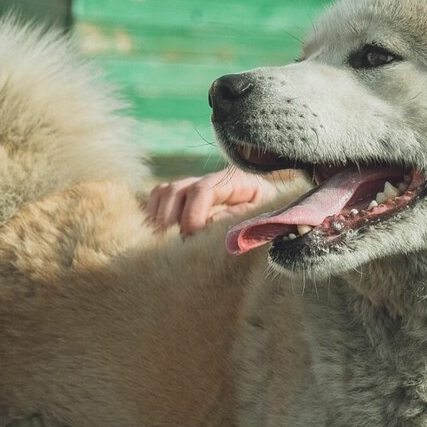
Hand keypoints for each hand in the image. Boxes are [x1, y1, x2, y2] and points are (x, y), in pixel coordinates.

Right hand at [146, 168, 278, 236]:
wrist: (274, 214)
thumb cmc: (269, 219)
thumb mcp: (263, 219)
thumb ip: (239, 220)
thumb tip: (207, 225)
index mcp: (234, 180)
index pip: (202, 190)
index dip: (192, 215)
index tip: (191, 238)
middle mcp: (209, 179)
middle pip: (176, 190)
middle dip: (171, 220)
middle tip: (176, 247)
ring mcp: (193, 185)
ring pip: (162, 192)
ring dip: (158, 219)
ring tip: (165, 244)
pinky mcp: (183, 197)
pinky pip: (156, 198)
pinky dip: (152, 216)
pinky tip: (159, 238)